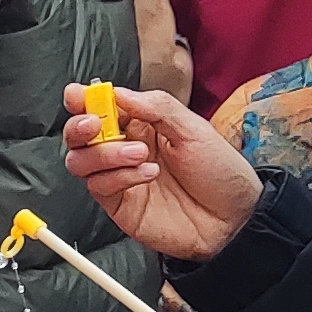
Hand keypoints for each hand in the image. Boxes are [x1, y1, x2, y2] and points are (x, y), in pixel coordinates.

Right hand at [64, 86, 261, 261]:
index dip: (83, 100)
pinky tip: (146, 175)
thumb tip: (118, 93)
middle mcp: (125, 148)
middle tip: (95, 125)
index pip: (101, 107)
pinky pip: (99, 186)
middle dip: (80, 127)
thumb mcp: (194, 128)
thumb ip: (155, 107)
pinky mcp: (119, 204)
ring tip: (140, 155)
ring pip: (80, 161)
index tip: (78, 96)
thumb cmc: (219, 172)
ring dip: (104, 153)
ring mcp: (119, 177)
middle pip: (79, 135)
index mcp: (142, 124)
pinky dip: (118, 177)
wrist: (233, 218)